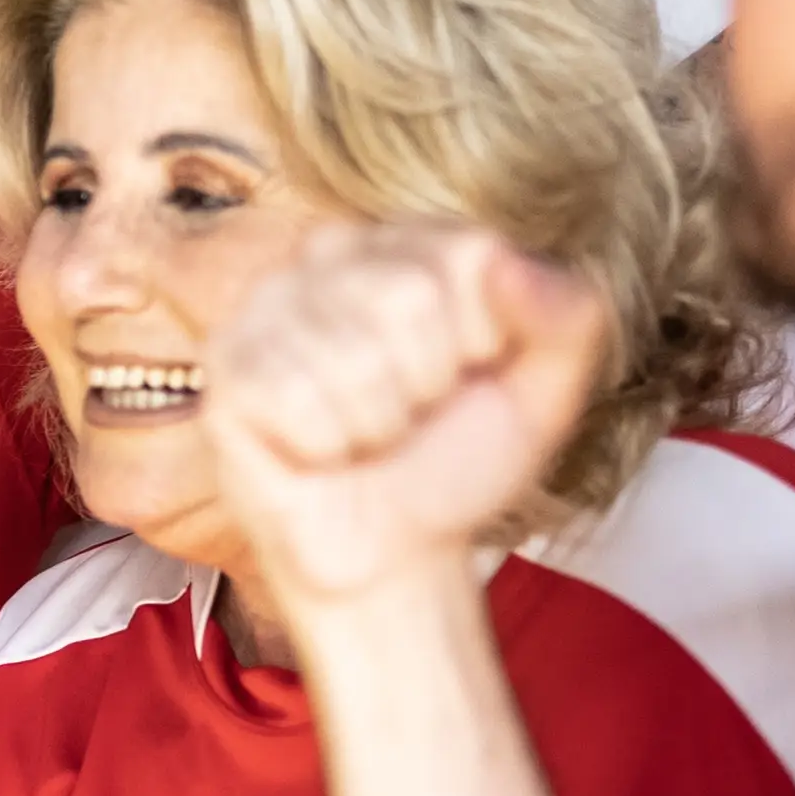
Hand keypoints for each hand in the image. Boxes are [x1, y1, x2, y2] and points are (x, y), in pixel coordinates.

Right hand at [207, 223, 611, 606]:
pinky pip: (293, 397)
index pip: (467, 254)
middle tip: (409, 415)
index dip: (480, 339)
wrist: (391, 553)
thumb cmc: (455, 463)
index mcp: (409, 242)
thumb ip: (567, 316)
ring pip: (352, 356)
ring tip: (364, 435)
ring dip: (376, 424)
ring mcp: (268, 304)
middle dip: (426, 385)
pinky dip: (324, 445)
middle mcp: (329, 253)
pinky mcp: (227, 363)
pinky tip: (316, 449)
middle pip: (406, 297)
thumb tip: (508, 263)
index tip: (463, 378)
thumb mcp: (545, 392)